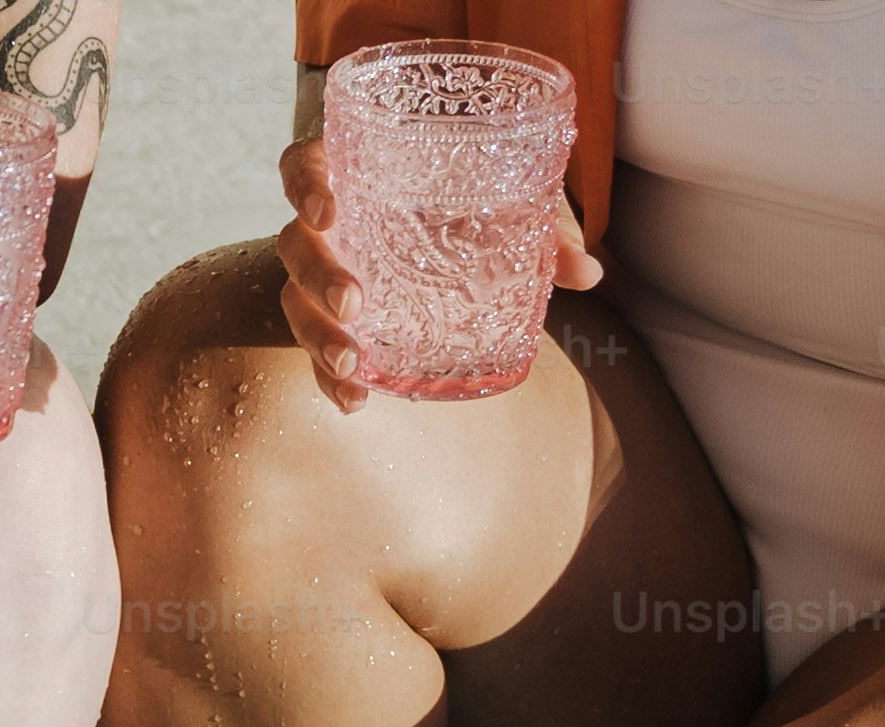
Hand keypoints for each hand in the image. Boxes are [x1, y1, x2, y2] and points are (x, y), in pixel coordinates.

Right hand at [274, 131, 594, 415]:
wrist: (447, 211)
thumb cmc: (465, 190)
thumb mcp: (509, 194)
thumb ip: (544, 226)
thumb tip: (589, 273)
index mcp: (356, 172)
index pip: (303, 168)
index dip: (304, 186)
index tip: (327, 210)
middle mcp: (330, 224)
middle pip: (295, 244)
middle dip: (319, 275)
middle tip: (354, 301)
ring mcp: (328, 271)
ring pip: (296, 299)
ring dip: (317, 333)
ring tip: (351, 363)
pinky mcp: (334, 316)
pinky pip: (314, 346)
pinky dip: (329, 377)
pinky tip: (355, 401)